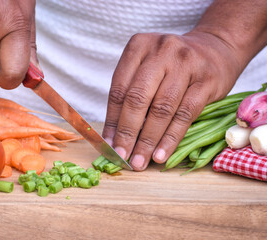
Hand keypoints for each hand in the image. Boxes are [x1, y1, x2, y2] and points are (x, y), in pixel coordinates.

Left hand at [102, 31, 241, 170]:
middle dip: (127, 133)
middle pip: (137, 99)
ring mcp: (186, 64)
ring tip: (139, 161)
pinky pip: (185, 115)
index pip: (118, 89)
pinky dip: (170, 138)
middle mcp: (161, 51)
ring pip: (161, 109)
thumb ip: (132, 94)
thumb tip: (115, 136)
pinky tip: (161, 154)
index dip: (112, 120)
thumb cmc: (173, 65)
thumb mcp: (148, 68)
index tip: (109, 144)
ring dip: (148, 140)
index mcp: (139, 46)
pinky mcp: (206, 80)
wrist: (215, 49)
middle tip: (122, 157)